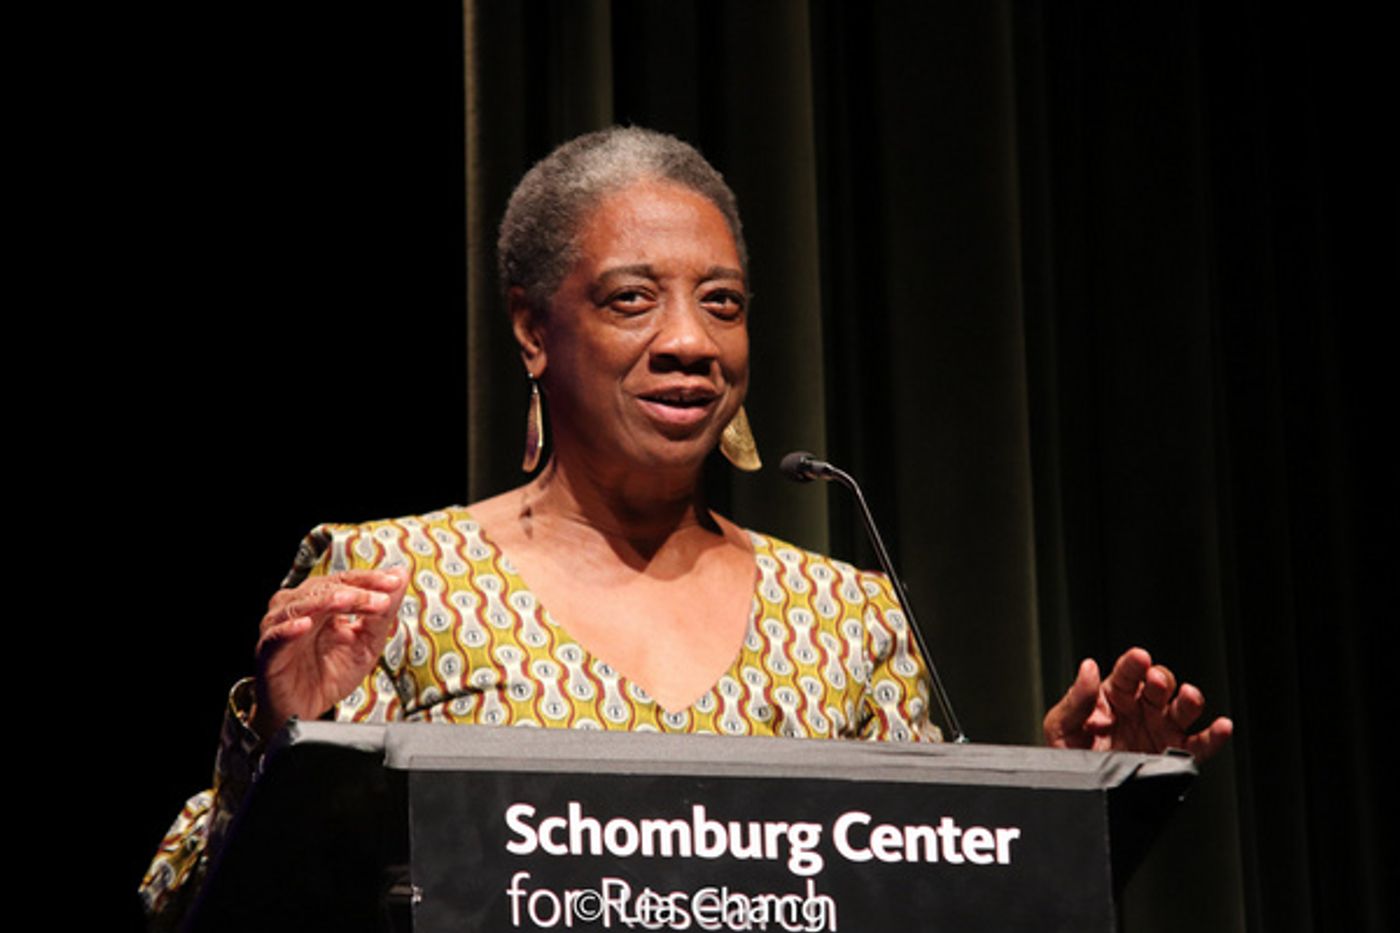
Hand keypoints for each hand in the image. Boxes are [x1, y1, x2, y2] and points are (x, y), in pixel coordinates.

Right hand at [252, 568, 409, 738]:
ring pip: (302, 605)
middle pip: (326, 588)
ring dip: (327, 602)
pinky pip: (276, 636)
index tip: (395, 582)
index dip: (371, 580)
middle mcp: (299, 607)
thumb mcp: (367, 643)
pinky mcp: (268, 652)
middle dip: (356, 592)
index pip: (347, 581)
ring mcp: (280, 627)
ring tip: (349, 600)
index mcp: (322, 601)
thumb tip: (401, 575)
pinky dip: (289, 629)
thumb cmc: (329, 673)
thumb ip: (383, 612)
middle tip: (381, 599)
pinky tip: (305, 625)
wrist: (305, 711)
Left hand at [1043, 647, 1232, 761]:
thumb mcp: (1061, 726)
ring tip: (1189, 696)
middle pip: (1160, 685)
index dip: (1134, 663)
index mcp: (1113, 696)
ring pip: (1182, 709)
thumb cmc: (1069, 754)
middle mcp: (1141, 709)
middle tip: (1156, 682)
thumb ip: (1076, 698)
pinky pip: (1199, 745)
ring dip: (1189, 700)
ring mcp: (1159, 730)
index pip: (1127, 672)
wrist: (1079, 791)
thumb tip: (1087, 667)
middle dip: (1161, 680)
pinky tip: (1222, 727)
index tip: (1139, 658)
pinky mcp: (1172, 754)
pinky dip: (1214, 737)